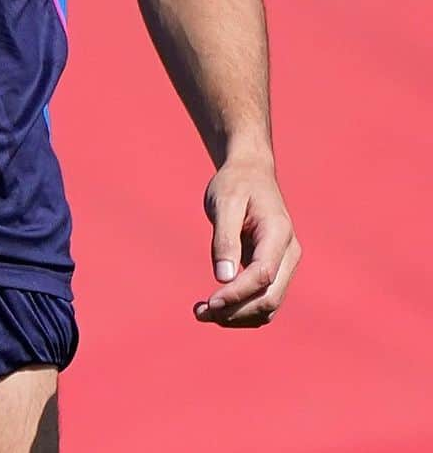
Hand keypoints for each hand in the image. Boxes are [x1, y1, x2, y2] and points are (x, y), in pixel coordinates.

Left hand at [193, 157, 300, 327]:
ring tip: (201, 312)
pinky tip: (215, 306)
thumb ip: (224, 238)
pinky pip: (262, 299)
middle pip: (269, 299)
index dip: (238, 293)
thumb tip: (222, 277)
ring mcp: (284, 264)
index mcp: (279, 233)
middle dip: (236, 312)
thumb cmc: (236, 183)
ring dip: (237, 316)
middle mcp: (288, 253)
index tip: (210, 302)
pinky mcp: (273, 270)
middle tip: (200, 313)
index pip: (264, 275)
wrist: (250, 173)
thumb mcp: (225, 202)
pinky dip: (240, 309)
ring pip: (268, 306)